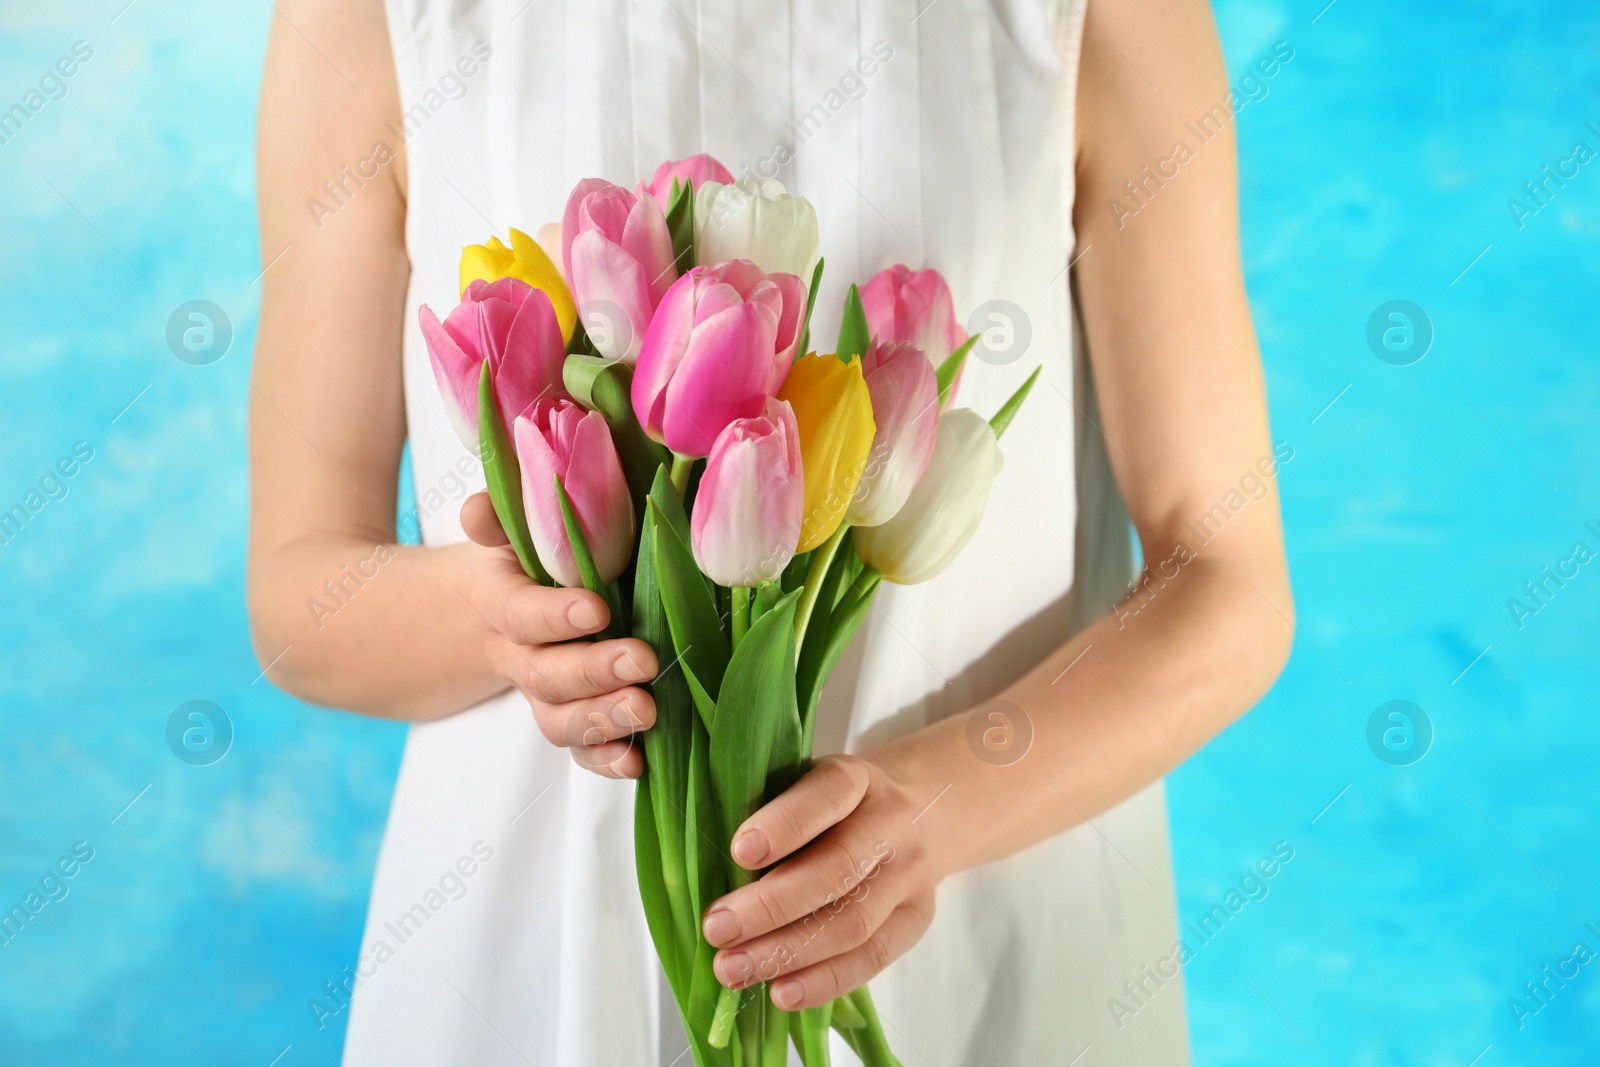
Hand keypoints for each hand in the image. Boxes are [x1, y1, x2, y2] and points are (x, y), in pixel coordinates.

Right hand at [460, 491, 655, 777]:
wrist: (481, 611)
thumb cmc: (520, 554)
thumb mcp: (507, 528)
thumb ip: (499, 516)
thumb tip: (480, 508)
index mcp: (500, 598)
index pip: (519, 611)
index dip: (553, 616)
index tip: (597, 609)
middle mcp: (518, 653)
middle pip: (544, 674)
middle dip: (593, 672)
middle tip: (642, 661)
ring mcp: (541, 693)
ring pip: (558, 719)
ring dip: (601, 719)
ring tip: (647, 709)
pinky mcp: (566, 718)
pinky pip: (578, 749)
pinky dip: (604, 760)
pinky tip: (636, 762)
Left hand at [699, 755, 943, 1009]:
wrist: (925, 811)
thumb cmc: (840, 805)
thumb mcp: (808, 786)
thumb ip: (772, 816)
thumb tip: (709, 870)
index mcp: (856, 779)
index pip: (826, 795)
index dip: (785, 824)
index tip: (739, 851)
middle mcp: (890, 823)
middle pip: (838, 868)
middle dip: (771, 906)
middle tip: (718, 928)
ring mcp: (909, 874)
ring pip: (854, 922)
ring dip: (789, 953)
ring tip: (734, 969)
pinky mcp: (916, 917)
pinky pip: (873, 957)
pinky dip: (825, 981)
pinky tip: (782, 992)